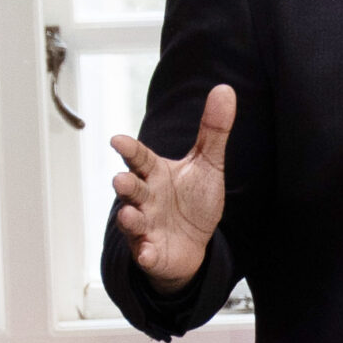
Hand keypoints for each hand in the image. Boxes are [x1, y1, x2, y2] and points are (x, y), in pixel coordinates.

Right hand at [111, 85, 234, 293]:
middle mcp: (145, 197)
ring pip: (133, 220)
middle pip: (131, 188)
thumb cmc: (193, 200)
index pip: (139, 158)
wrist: (192, 243)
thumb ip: (213, 131)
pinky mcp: (151, 251)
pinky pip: (146, 253)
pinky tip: (148, 252)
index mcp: (155, 173)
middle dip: (124, 184)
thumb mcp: (207, 164)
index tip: (117, 140)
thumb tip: (225, 90)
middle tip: (120, 179)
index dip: (129, 149)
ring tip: (130, 215)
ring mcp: (146, 225)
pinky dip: (146, 253)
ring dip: (130, 218)